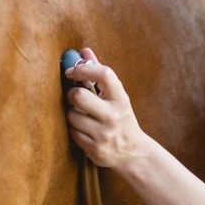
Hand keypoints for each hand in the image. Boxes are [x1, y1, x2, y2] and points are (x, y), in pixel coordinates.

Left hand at [64, 48, 150, 169]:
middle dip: (71, 94)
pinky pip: (72, 132)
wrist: (133, 152)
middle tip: (75, 97)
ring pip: (72, 115)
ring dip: (73, 114)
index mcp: (121, 99)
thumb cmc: (121, 117)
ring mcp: (104, 134)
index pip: (104, 74)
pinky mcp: (95, 149)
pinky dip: (75, 129)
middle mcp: (113, 116)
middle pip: (79, 96)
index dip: (83, 69)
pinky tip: (85, 130)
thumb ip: (100, 74)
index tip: (71, 71)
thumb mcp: (116, 96)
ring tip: (83, 117)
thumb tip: (84, 51)